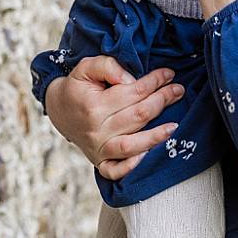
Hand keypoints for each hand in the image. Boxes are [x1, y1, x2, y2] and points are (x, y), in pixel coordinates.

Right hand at [43, 56, 185, 180]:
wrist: (59, 109)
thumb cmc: (78, 87)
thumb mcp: (86, 67)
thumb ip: (108, 66)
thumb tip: (130, 79)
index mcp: (94, 106)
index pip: (133, 92)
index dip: (155, 82)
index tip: (169, 74)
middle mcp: (97, 130)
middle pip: (138, 116)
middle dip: (163, 101)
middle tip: (178, 90)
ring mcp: (98, 149)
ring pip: (132, 145)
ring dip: (156, 136)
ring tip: (175, 126)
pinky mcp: (99, 162)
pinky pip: (115, 171)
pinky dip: (131, 166)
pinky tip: (148, 154)